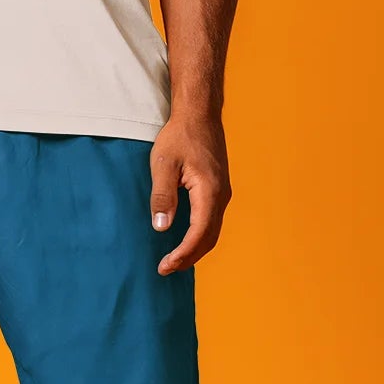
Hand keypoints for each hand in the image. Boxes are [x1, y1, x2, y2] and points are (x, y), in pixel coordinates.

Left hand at [148, 110, 230, 273]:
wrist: (200, 115)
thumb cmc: (180, 136)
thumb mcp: (164, 164)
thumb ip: (162, 196)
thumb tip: (161, 227)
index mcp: (209, 191)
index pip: (198, 234)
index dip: (182, 254)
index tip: (165, 266)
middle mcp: (221, 196)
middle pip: (209, 238)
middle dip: (189, 257)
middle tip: (166, 269)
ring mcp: (222, 193)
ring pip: (212, 231)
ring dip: (195, 249)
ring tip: (174, 260)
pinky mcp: (218, 189)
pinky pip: (212, 220)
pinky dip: (200, 236)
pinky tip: (185, 239)